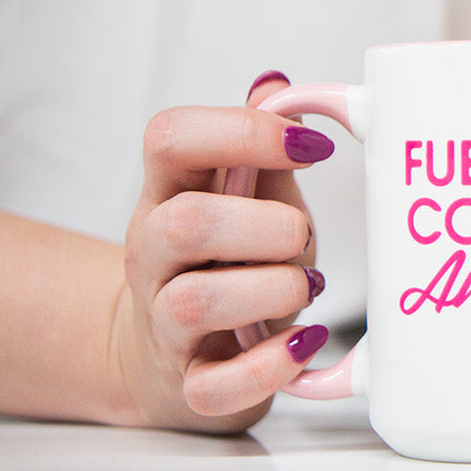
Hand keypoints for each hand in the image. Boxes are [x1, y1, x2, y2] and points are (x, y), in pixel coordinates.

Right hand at [112, 73, 332, 431]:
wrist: (165, 358)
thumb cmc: (225, 264)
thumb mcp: (242, 198)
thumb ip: (259, 148)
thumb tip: (275, 85)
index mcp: (168, 194)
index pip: (169, 137)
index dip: (244, 130)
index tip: (314, 145)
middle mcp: (156, 256)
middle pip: (185, 223)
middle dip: (265, 225)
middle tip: (302, 237)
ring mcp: (164, 324)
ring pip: (195, 302)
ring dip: (273, 290)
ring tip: (306, 287)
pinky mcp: (188, 386)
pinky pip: (216, 385)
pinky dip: (269, 367)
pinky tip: (301, 346)